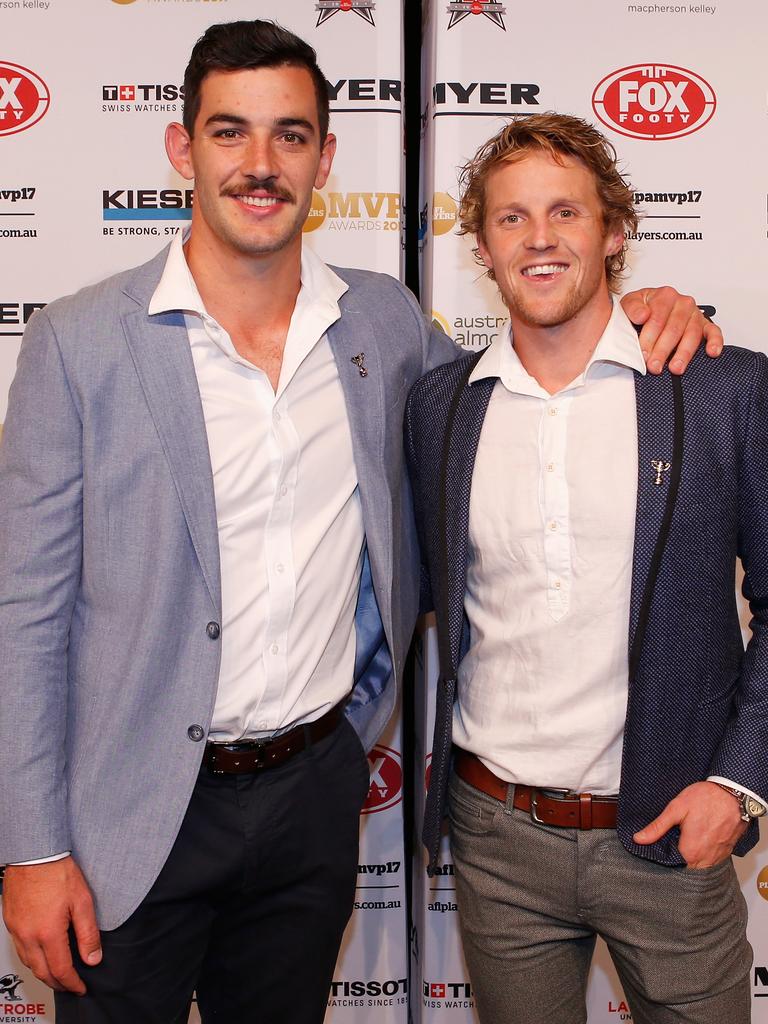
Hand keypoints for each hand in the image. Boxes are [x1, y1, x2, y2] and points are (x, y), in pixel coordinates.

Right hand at [2, 857, 101, 992]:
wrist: (34, 853)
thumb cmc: (57, 871)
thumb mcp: (82, 901)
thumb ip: (88, 933)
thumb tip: (92, 958)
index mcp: (48, 933)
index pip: (61, 969)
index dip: (72, 983)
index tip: (80, 987)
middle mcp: (28, 935)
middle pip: (41, 972)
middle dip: (57, 983)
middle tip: (70, 986)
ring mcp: (16, 929)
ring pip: (28, 963)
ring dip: (43, 973)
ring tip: (57, 974)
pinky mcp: (11, 921)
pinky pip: (20, 949)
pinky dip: (32, 958)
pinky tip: (40, 954)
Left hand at [621, 287, 723, 374]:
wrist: (648, 310)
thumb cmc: (641, 309)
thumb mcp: (630, 304)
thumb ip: (633, 308)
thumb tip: (642, 315)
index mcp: (665, 295)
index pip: (657, 319)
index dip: (649, 339)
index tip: (643, 354)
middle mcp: (682, 303)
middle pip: (673, 329)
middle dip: (663, 350)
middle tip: (654, 366)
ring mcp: (695, 314)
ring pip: (692, 334)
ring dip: (683, 353)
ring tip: (675, 368)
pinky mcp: (705, 325)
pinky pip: (714, 332)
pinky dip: (715, 342)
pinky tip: (712, 352)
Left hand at [633, 781, 747, 868]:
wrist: (734, 793)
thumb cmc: (706, 799)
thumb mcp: (676, 809)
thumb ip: (658, 827)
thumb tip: (638, 839)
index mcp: (691, 852)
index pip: (671, 865)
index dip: (663, 856)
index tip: (658, 844)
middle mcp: (705, 860)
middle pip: (685, 867)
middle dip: (676, 856)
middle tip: (671, 839)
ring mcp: (717, 857)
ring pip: (698, 864)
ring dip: (690, 855)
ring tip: (684, 837)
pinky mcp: (725, 851)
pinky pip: (710, 859)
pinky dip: (702, 852)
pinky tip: (697, 838)